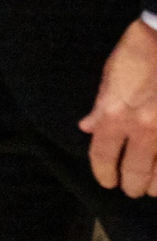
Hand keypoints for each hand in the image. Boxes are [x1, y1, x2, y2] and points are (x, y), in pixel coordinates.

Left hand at [83, 19, 156, 194]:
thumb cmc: (140, 51)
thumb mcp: (111, 75)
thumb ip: (101, 107)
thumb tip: (89, 129)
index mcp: (116, 114)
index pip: (104, 156)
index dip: (103, 174)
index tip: (107, 181)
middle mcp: (144, 129)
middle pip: (136, 173)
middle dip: (133, 186)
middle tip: (132, 189)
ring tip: (154, 187)